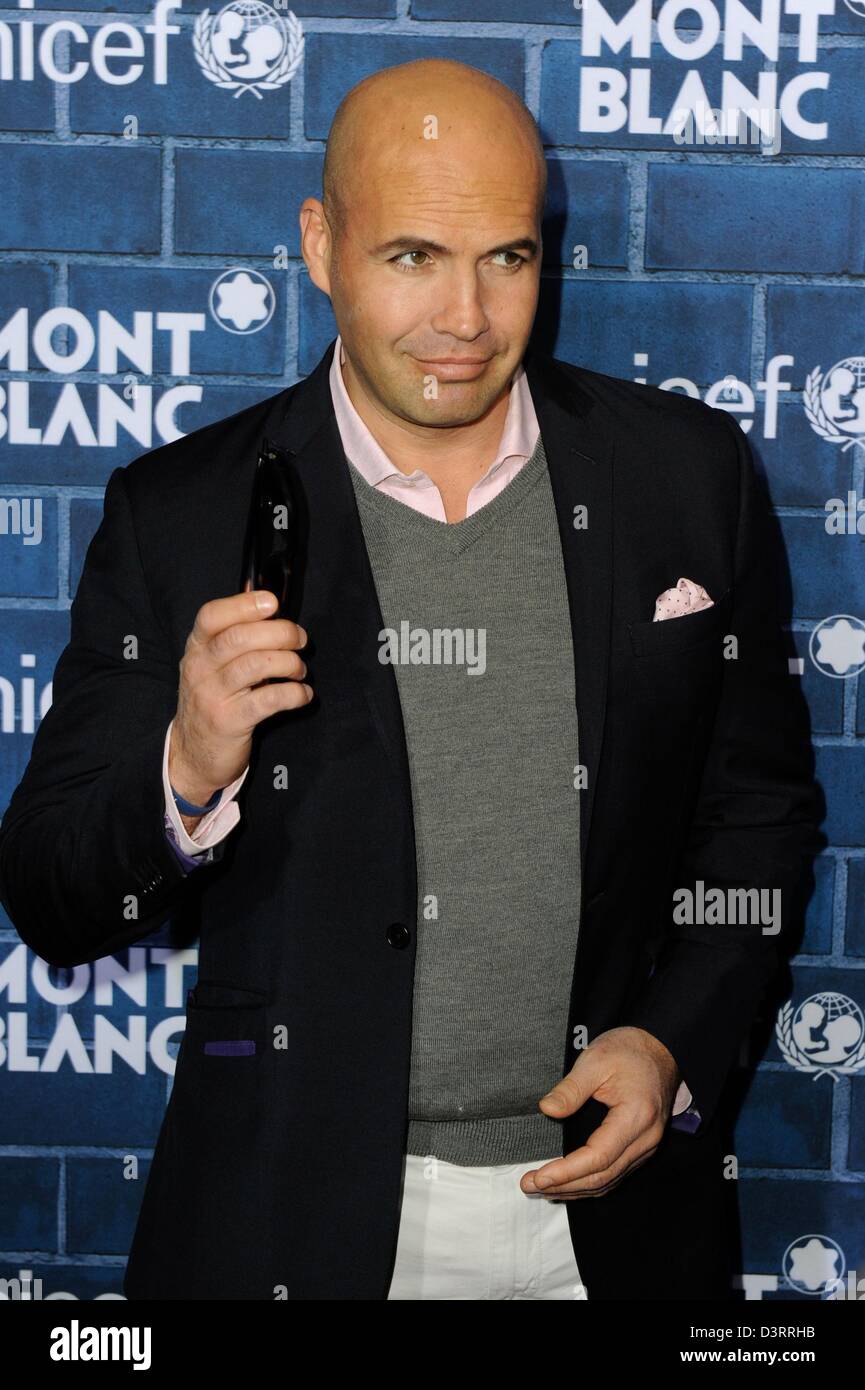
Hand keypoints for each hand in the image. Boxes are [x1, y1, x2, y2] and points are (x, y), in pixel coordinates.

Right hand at [169, 587, 312, 809]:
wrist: (193, 754)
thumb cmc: (214, 701)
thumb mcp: (213, 667)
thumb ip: (235, 642)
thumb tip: (277, 618)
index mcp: (196, 648)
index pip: (212, 616)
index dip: (244, 604)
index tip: (273, 602)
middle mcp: (199, 668)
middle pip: (239, 638)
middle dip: (279, 633)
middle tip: (300, 639)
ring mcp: (212, 696)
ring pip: (256, 665)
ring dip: (289, 663)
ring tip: (300, 670)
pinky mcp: (229, 722)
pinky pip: (268, 700)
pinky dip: (294, 694)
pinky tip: (303, 694)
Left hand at [520, 1026, 680, 1198]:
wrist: (659, 1049)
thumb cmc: (629, 1050)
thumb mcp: (595, 1060)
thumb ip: (571, 1088)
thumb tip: (547, 1110)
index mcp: (636, 1116)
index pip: (598, 1157)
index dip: (567, 1171)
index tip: (539, 1177)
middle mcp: (646, 1138)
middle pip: (603, 1176)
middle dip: (564, 1186)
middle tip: (529, 1185)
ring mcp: (646, 1146)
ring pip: (609, 1181)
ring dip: (575, 1189)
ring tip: (541, 1188)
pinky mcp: (642, 1147)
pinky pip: (615, 1173)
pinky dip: (590, 1182)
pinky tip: (568, 1182)